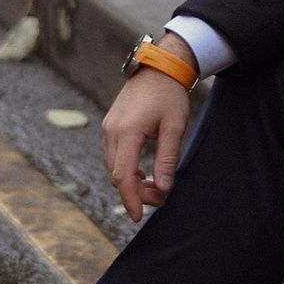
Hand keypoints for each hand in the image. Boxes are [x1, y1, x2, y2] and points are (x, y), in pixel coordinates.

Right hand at [103, 67, 191, 223]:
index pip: (123, 175)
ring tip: (155, 187)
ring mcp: (108, 127)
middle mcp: (112, 130)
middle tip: (160, 199)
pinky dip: (126, 169)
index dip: (130, 198)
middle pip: (116, 174)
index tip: (137, 216)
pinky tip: (143, 173)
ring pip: (113, 167)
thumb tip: (163, 188)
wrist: (159, 67)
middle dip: (135, 192)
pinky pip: (113, 156)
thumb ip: (167, 158)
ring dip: (130, 182)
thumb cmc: (170, 94)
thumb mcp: (174, 126)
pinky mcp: (110, 126)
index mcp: (128, 130)